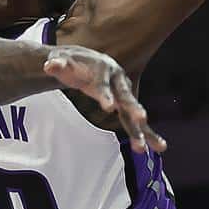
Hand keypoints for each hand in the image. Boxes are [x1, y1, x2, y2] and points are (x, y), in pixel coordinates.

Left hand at [43, 45, 164, 153]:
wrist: (87, 61)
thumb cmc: (73, 62)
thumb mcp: (61, 61)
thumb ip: (56, 64)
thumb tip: (49, 65)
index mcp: (103, 70)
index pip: (103, 84)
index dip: (106, 95)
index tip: (109, 107)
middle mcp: (118, 82)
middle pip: (126, 96)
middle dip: (133, 107)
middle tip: (142, 117)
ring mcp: (123, 94)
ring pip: (133, 112)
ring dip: (143, 128)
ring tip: (154, 146)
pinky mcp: (124, 105)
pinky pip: (136, 122)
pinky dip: (147, 134)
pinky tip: (159, 147)